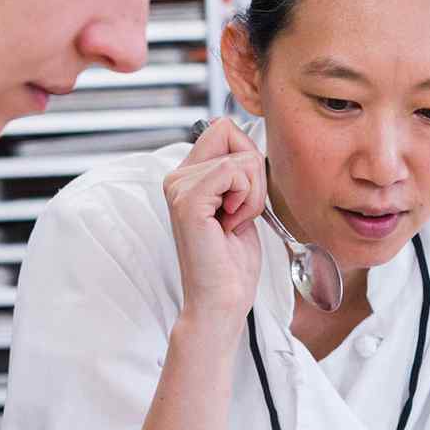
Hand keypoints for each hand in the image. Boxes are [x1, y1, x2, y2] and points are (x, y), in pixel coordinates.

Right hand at [162, 117, 264, 323]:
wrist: (222, 301)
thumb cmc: (232, 263)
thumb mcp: (241, 205)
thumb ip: (239, 173)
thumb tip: (249, 144)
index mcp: (187, 177)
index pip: (223, 128)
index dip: (247, 155)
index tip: (243, 196)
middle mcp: (177, 178)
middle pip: (230, 132)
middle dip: (253, 171)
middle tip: (240, 210)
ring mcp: (179, 188)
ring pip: (240, 158)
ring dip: (252, 194)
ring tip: (233, 222)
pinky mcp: (188, 201)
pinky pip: (234, 172)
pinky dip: (247, 199)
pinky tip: (231, 224)